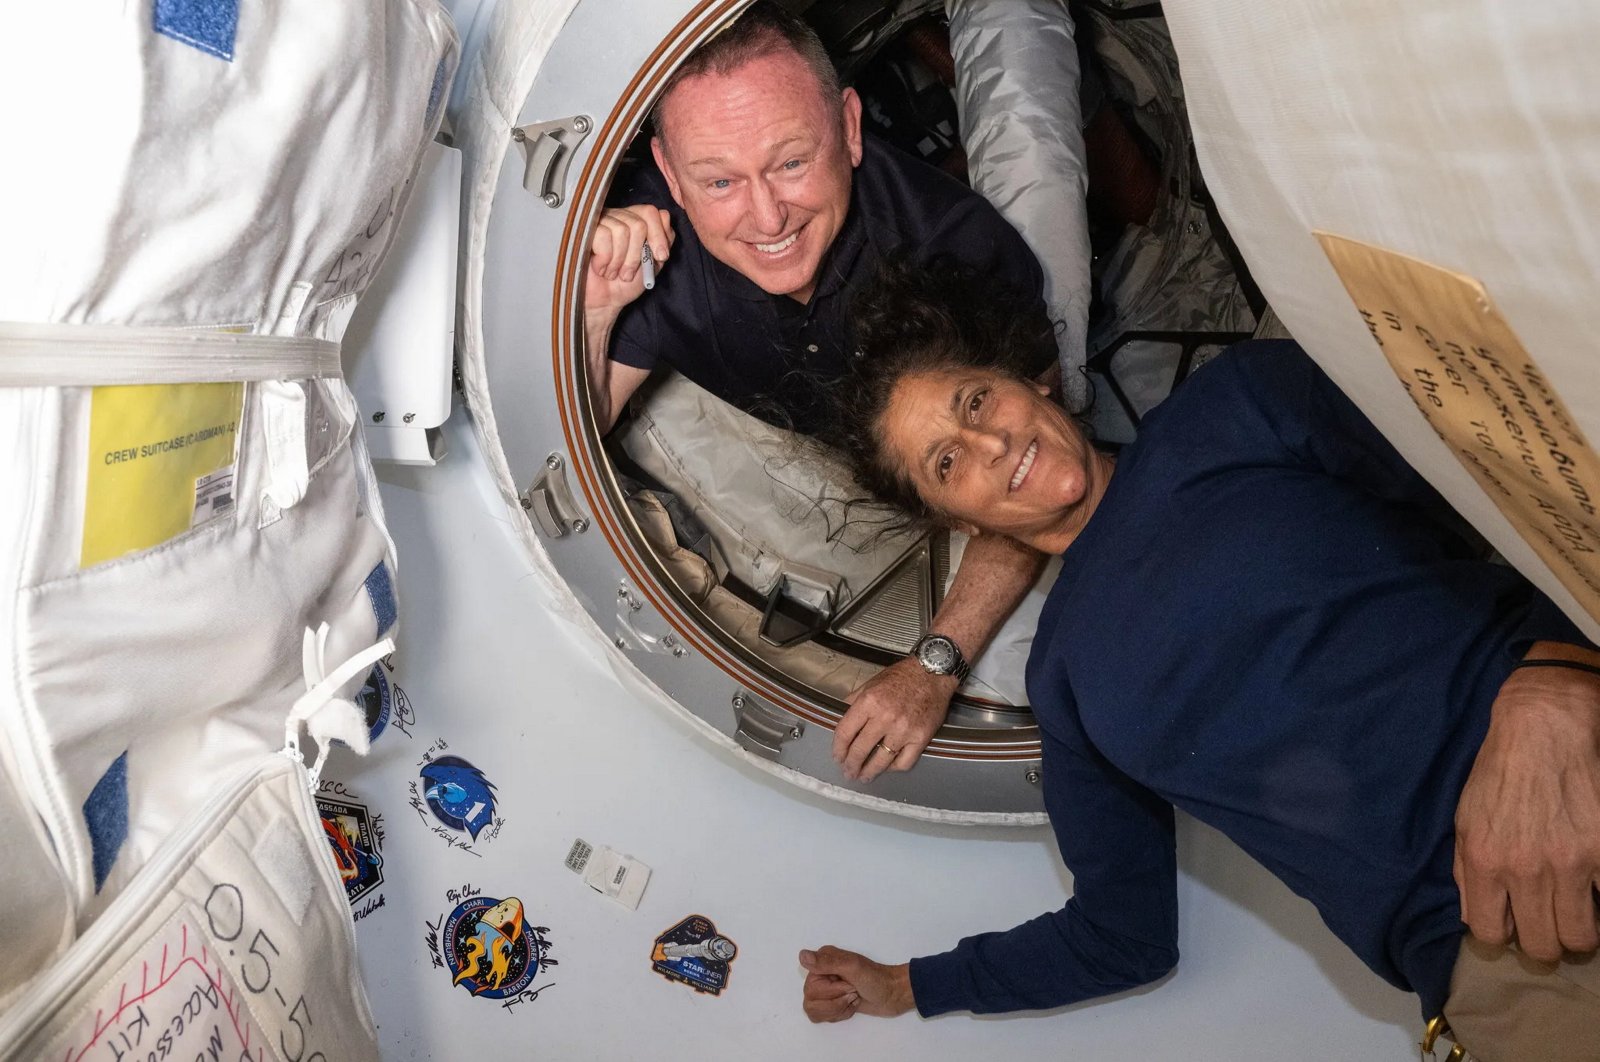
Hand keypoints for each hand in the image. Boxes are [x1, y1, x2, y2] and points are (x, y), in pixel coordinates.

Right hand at [585, 206, 673, 316]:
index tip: (660, 257)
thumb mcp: (653, 263)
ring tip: (613, 272)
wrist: (604, 301)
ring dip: (620, 260)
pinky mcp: (584, 230)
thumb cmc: (626, 283)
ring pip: (621, 231)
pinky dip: (605, 259)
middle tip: (627, 273)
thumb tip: (665, 217)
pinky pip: (603, 235)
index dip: (658, 235)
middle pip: (638, 224)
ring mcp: (600, 222)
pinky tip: (600, 268)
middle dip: (636, 256)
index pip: (651, 212)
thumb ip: (664, 240)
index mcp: (634, 221)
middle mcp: (618, 217)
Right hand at [799, 947, 914, 1022]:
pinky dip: (840, 1014)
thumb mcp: (853, 967)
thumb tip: (802, 956)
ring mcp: (825, 989)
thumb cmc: (876, 979)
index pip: (810, 986)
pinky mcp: (832, 1003)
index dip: (830, 991)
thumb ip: (827, 962)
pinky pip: (822, 1017)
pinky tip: (852, 1005)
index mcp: (823, 960)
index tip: (849, 984)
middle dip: (836, 1001)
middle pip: (810, 1001)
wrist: (893, 994)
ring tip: (853, 998)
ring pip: (814, 1011)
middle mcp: (820, 974)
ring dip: (837, 1009)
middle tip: (854, 991)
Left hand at [833, 657, 956, 781]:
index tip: (837, 757)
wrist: (932, 673)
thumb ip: (854, 701)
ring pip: (881, 761)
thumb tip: (840, 717)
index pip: (845, 732)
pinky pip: (904, 762)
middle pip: (860, 750)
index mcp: (869, 702)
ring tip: (864, 776)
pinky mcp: (921, 738)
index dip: (838, 749)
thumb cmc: (901, 677)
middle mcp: (885, 718)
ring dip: (869, 772)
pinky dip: (893, 768)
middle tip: (848, 772)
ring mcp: (904, 730)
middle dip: (851, 765)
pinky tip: (887, 768)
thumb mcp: (871, 683)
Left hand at [1454, 659, 1599, 961]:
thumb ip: (1466, 871)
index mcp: (1484, 862)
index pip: (1490, 934)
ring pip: (1581, 936)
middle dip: (1546, 944)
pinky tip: (1593, 887)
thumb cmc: (1499, 773)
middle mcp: (1526, 869)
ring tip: (1576, 914)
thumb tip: (1473, 918)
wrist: (1543, 728)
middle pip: (1542, 946)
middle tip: (1551, 928)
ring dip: (1579, 933)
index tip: (1514, 931)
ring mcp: (1571, 863)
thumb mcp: (1465, 819)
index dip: (1503, 939)